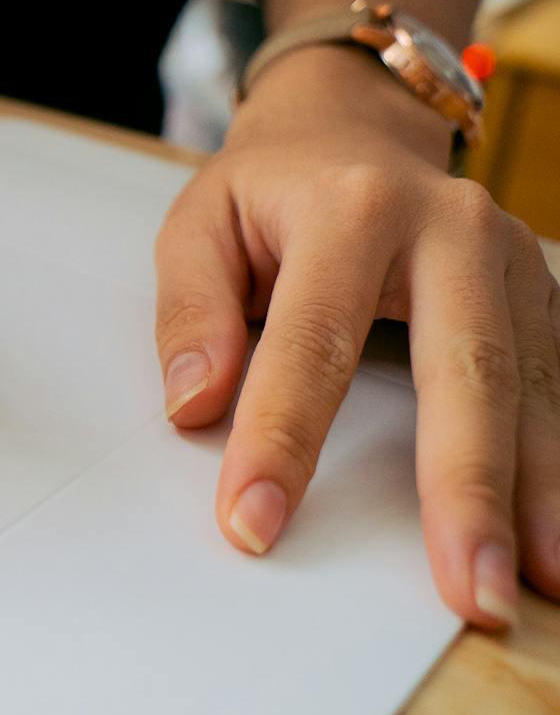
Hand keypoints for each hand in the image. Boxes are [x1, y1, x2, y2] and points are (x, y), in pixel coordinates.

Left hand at [154, 45, 559, 627]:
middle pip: (465, 368)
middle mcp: (451, 226)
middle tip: (466, 590)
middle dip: (466, 488)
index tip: (254, 523)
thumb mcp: (198, 223)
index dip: (280, 439)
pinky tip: (552, 538)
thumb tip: (195, 406)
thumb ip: (191, 312)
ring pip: (531, 386)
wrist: (351, 124)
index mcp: (352, 206)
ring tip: (523, 588)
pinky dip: (555, 466)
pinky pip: (557, 384)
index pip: (312, 341)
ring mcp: (512, 257)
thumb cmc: (269, 188)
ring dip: (534, 496)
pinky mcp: (543, 291)